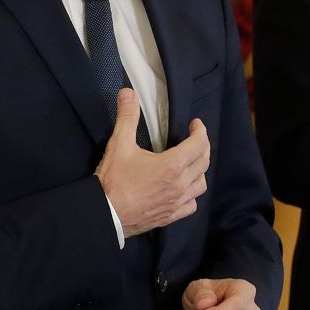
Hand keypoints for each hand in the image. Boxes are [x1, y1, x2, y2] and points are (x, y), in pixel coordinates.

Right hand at [95, 90, 208, 236]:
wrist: (105, 214)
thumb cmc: (113, 180)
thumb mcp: (119, 144)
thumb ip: (127, 117)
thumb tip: (128, 93)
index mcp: (173, 165)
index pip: (199, 144)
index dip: (200, 131)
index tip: (195, 124)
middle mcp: (181, 184)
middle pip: (204, 161)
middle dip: (202, 146)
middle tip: (195, 138)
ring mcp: (178, 202)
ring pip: (201, 183)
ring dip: (199, 170)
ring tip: (190, 162)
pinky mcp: (172, 216)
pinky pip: (192, 204)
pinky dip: (192, 194)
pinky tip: (184, 189)